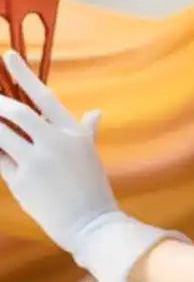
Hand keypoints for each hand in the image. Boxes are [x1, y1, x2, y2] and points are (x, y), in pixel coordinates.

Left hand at [0, 50, 190, 281]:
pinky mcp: (21, 183)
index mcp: (72, 132)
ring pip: (1, 135)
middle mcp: (54, 143)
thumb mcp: (91, 155)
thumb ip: (86, 131)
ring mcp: (36, 163)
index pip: (44, 96)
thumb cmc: (92, 189)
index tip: (7, 56)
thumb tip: (95, 113)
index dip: (24, 74)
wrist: (91, 224)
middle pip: (16, 112)